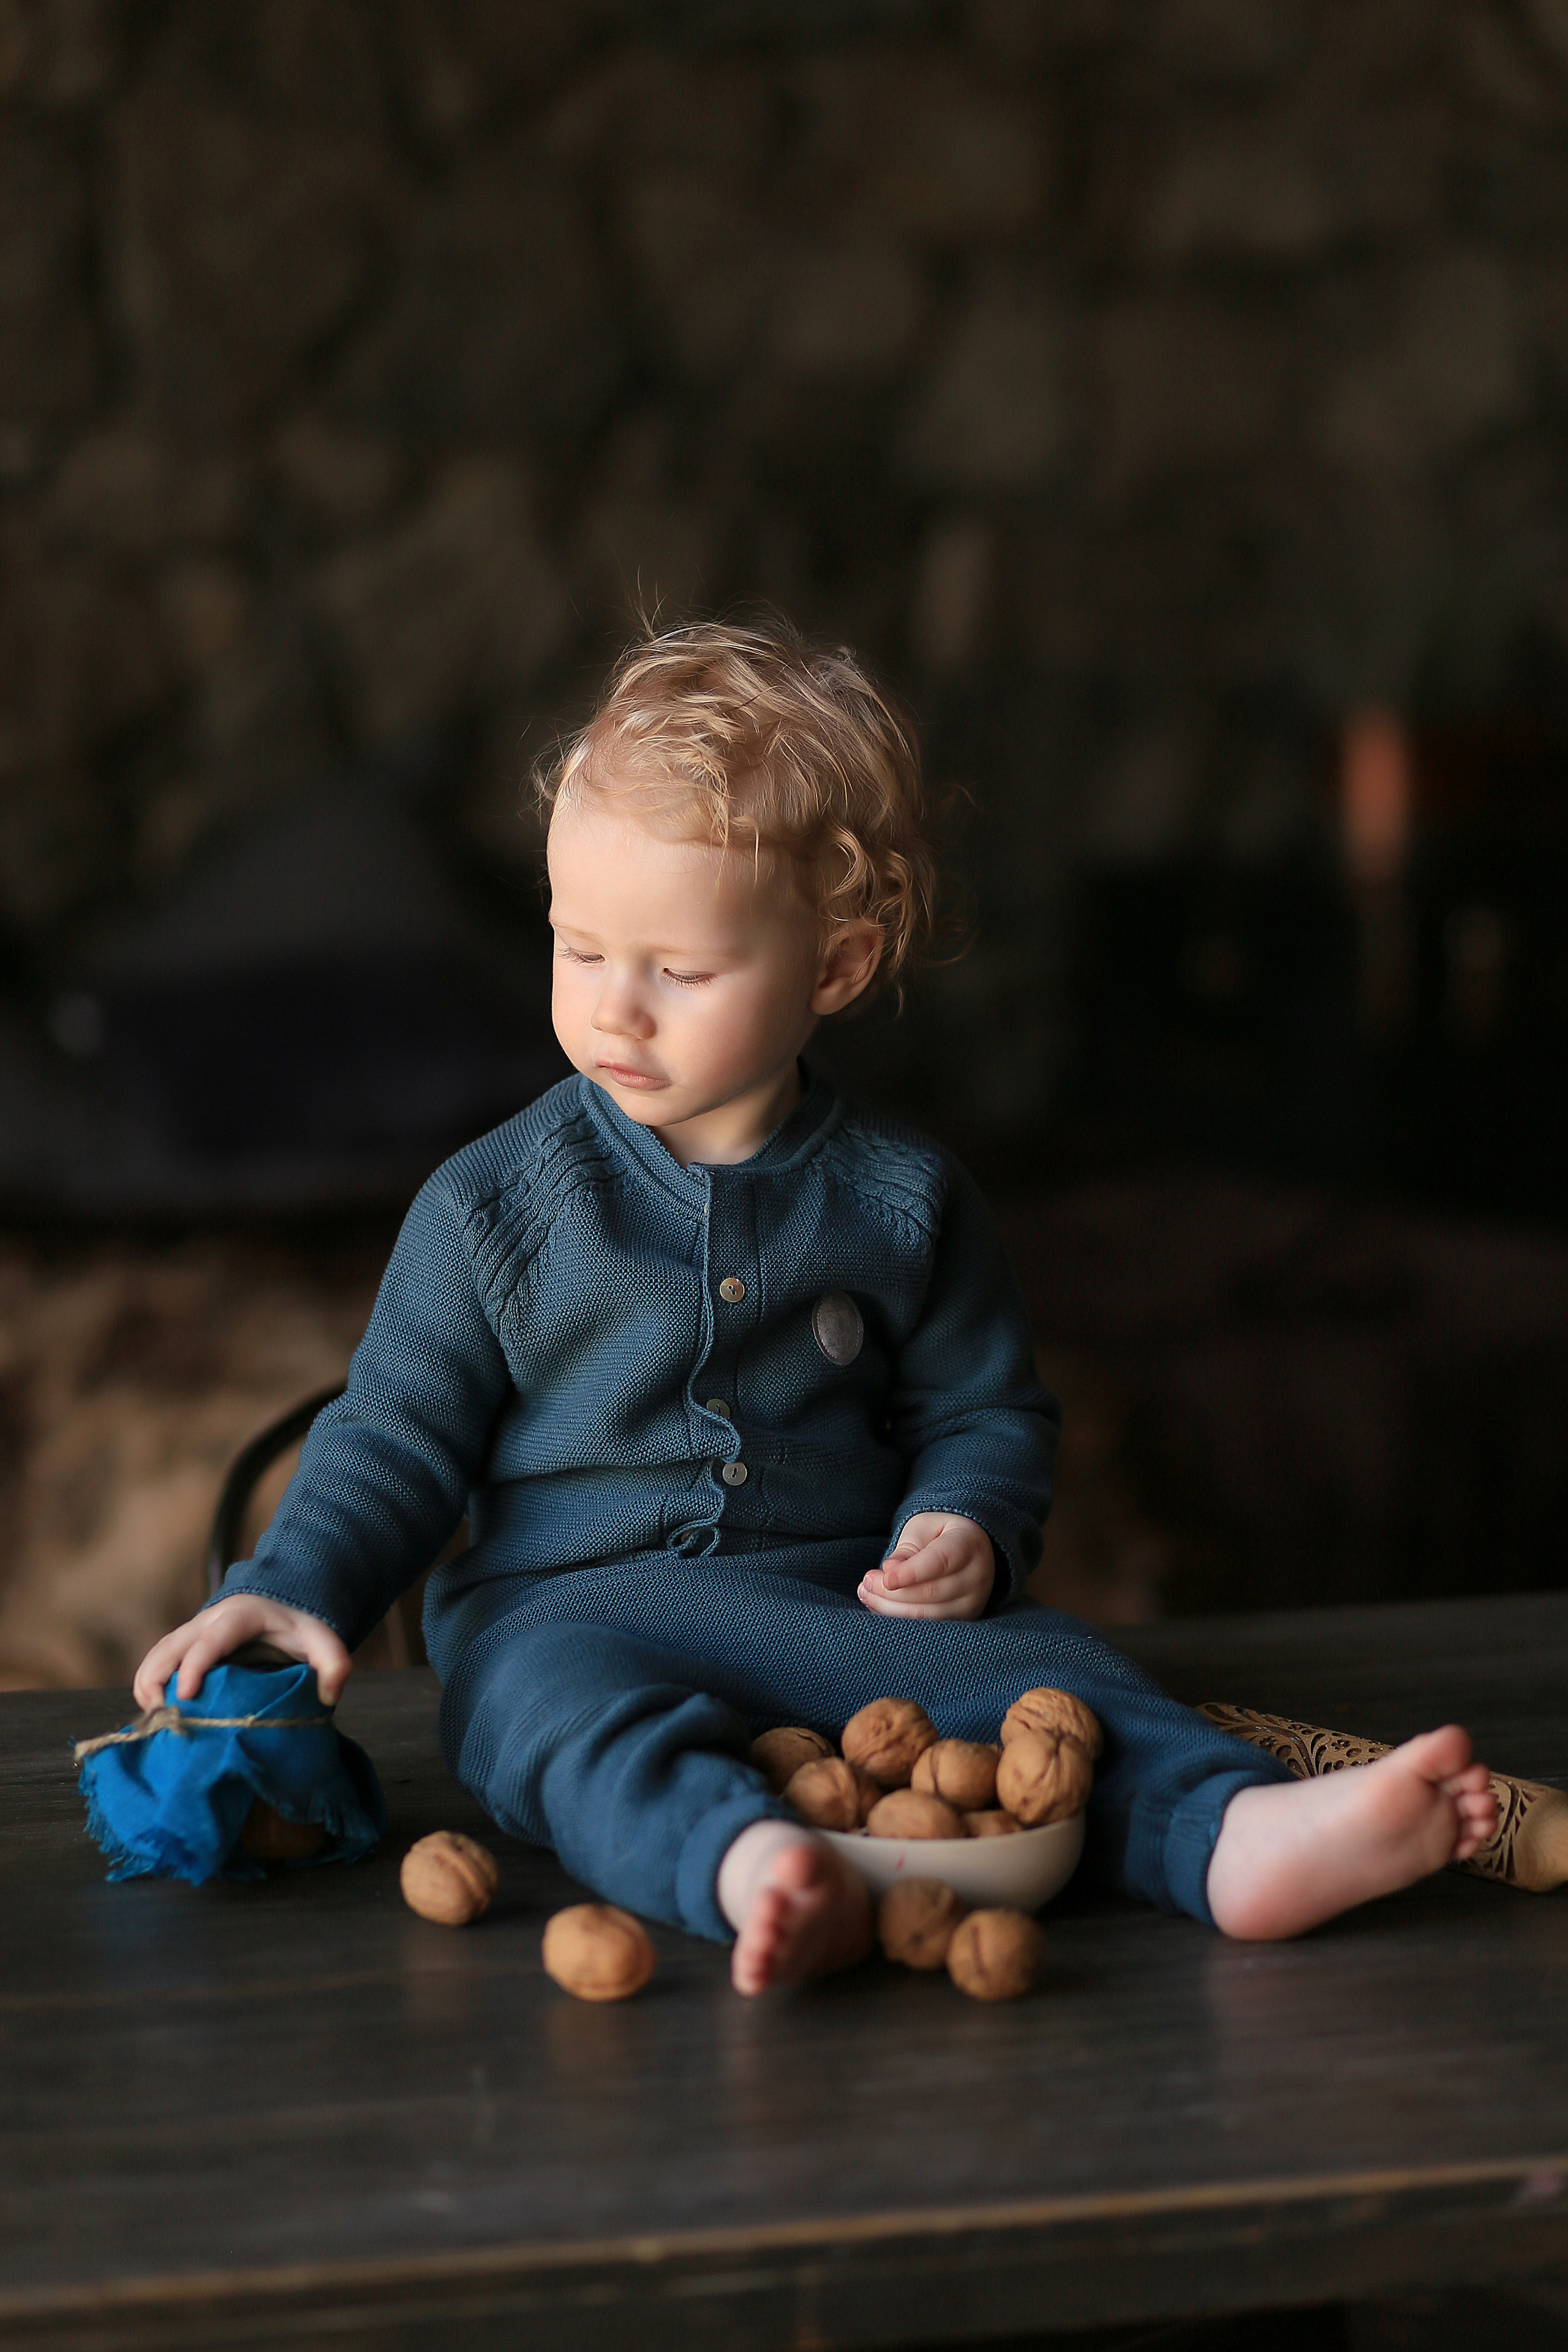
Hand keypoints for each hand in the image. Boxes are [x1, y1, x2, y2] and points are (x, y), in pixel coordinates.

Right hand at [132, 1594, 352, 1710]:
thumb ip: (334, 1663)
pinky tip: (153, 1709)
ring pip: (160, 1651)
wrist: (287, 1601)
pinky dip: (149, 1681)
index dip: (196, 1664)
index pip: (213, 1639)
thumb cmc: (301, 1625)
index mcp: (242, 1616)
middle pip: (173, 1643)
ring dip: (149, 1680)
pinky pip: (160, 1658)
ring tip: (153, 1716)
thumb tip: (330, 1694)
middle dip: (160, 1676)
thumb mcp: (323, 1640)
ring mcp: (196, 1630)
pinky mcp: (188, 1643)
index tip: (185, 1695)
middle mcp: (211, 1619)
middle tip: (162, 1713)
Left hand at [857, 1513, 994, 1620]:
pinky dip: (899, 1618)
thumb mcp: (922, 1528)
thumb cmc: (939, 1534)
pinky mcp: (964, 1620)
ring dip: (891, 1608)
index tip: (884, 1578)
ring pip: (927, 1615)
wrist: (966, 1548)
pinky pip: (928, 1626)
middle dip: (891, 1592)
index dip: (911, 1573)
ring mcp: (974, 1602)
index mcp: (969, 1543)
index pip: (941, 1561)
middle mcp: (978, 1575)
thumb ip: (907, 1548)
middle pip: (931, 1592)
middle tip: (865, 1582)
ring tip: (866, 1594)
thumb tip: (889, 1570)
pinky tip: (880, 1606)